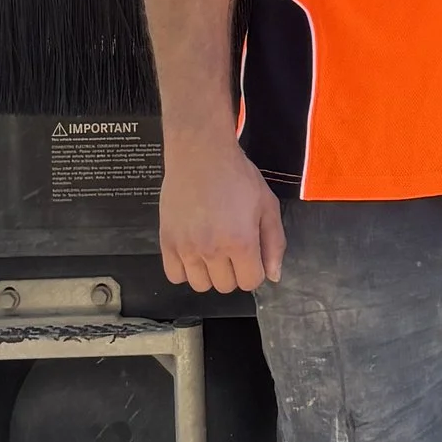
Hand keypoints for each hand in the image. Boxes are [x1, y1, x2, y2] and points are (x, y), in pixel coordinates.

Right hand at [160, 138, 286, 293]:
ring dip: (210, 274)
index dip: (255, 270)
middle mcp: (212, 250)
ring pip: (200, 285)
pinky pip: (174, 276)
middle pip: (226, 286)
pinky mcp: (166, 242)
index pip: (250, 282)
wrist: (201, 155)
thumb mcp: (267, 206)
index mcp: (241, 242)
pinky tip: (193, 252)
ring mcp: (186, 247)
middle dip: (234, 271)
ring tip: (212, 250)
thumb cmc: (238, 177)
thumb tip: (273, 276)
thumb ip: (274, 243)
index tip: (251, 254)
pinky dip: (185, 270)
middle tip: (232, 247)